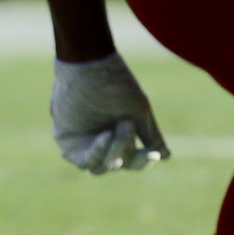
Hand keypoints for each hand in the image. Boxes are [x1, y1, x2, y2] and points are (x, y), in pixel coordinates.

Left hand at [50, 54, 169, 172]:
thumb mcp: (139, 112)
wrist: (91, 66)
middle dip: (127, 149)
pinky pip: (84, 161)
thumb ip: (150, 136)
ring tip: (118, 127)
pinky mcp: (68, 143)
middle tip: (128, 125)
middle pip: (117, 165)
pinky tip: (106, 135)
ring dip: (114, 152)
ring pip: (100, 167)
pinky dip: (97, 152)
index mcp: (119, 135)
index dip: (143, 161)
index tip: (152, 154)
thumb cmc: (116, 84)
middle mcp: (101, 142)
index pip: (132, 161)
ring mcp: (84, 143)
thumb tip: (165, 157)